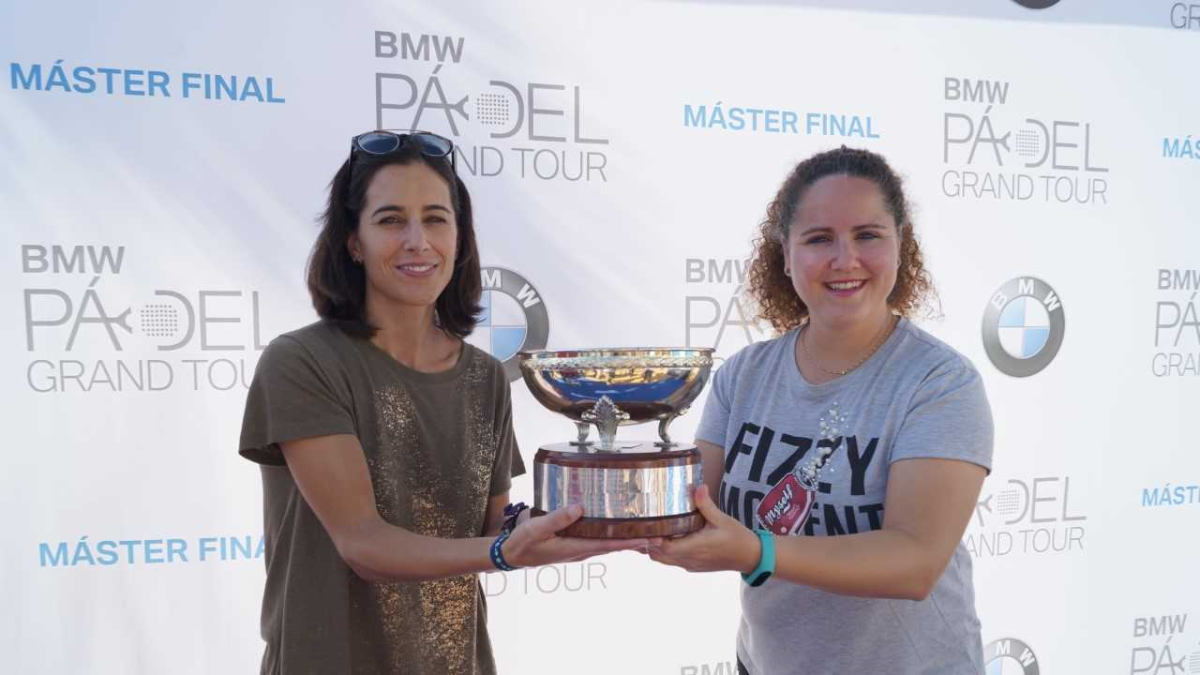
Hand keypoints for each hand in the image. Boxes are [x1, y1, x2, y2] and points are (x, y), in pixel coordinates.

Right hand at [502, 504, 648, 567]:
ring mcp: (577, 549)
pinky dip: (611, 537)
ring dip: (626, 540)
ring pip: (607, 544)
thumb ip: (557, 519)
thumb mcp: (537, 528)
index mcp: (575, 547)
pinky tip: (615, 529)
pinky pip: (597, 541)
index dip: (630, 541)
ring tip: (645, 533)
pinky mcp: (573, 545)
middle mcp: (581, 550)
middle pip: (614, 546)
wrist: (511, 554)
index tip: (649, 539)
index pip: (609, 544)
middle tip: (658, 536)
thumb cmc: (523, 543)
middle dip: (635, 541)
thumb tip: (580, 509)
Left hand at [647, 485, 760, 573]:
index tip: (643, 528)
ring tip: (649, 531)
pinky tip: (665, 538)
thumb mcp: (722, 519)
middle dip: (647, 544)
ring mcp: (691, 564)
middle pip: (659, 556)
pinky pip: (673, 562)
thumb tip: (698, 487)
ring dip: (654, 549)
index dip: (652, 540)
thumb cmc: (737, 537)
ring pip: (664, 560)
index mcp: (696, 547)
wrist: (750, 557)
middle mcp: (690, 559)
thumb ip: (706, 505)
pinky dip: (664, 553)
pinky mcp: (693, 566)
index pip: (666, 548)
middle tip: (640, 527)